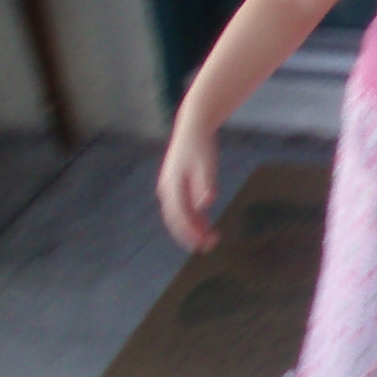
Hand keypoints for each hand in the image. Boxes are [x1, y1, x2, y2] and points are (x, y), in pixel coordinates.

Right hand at [157, 124, 221, 252]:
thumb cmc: (201, 147)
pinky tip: (204, 223)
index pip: (180, 216)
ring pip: (177, 216)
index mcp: (173, 185)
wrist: (192, 130)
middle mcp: (167, 190)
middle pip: (176, 220)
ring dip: (191, 229)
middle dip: (190, 236)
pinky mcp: (174, 187)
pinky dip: (191, 218)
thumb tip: (205, 204)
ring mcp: (168, 189)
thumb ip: (206, 184)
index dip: (191, 232)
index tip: (205, 242)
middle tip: (208, 246)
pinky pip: (179, 208)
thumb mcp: (207, 164)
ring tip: (210, 237)